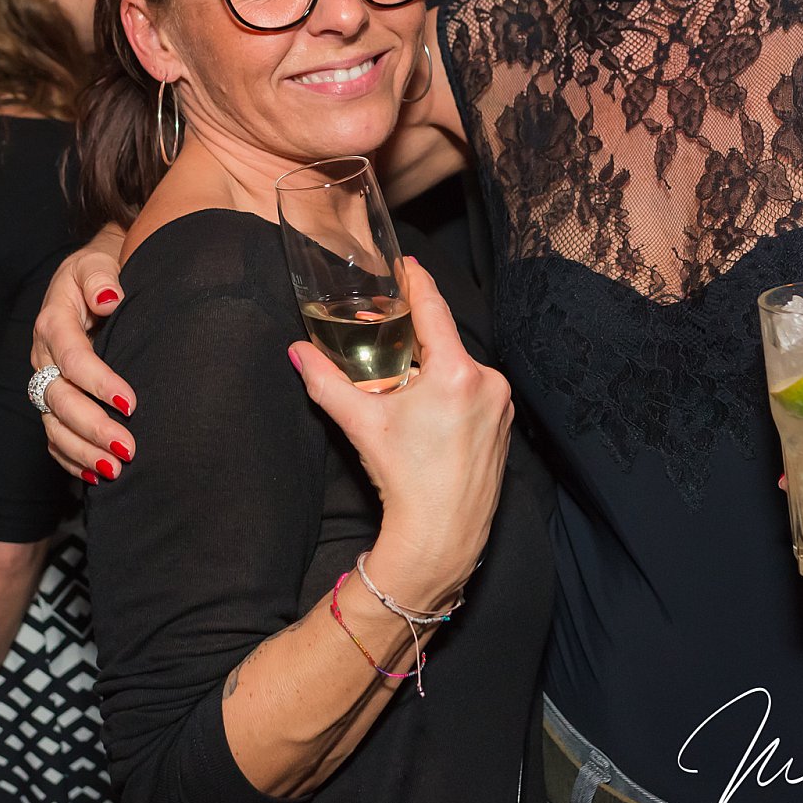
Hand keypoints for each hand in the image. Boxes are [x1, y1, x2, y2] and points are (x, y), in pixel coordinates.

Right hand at [30, 230, 135, 479]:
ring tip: (114, 470)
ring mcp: (45, 380)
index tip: (131, 403)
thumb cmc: (98, 271)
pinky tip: (94, 475)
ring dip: (82, 451)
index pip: (73, 360)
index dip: (99, 383)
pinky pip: (52, 435)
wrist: (88, 279)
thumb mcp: (96, 264)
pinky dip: (70, 458)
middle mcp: (43, 356)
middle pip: (60, 400)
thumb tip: (109, 298)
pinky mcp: (52, 397)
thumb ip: (100, 279)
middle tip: (127, 449)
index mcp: (53, 323)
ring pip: (53, 424)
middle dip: (92, 427)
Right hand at [291, 258, 512, 605]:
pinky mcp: (505, 424)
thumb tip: (297, 352)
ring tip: (402, 383)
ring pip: (459, 368)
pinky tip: (428, 411)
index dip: (417, 283)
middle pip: (444, 342)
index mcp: (457, 373)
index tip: (406, 265)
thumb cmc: (405, 480)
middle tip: (386, 331)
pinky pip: (475, 391)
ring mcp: (502, 405)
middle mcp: (488, 382)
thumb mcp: (362, 424)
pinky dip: (451, 391)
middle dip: (415, 336)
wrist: (441, 537)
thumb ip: (326, 382)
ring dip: (433, 368)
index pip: (434, 310)